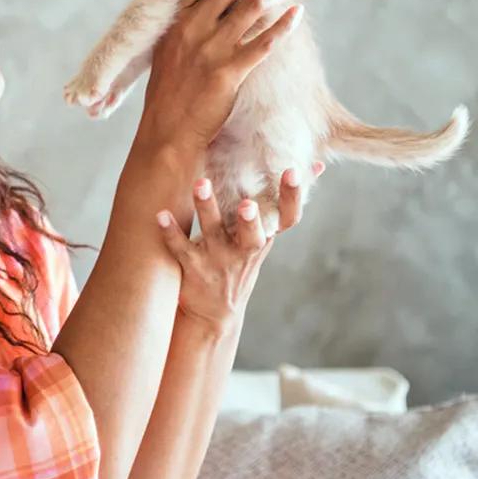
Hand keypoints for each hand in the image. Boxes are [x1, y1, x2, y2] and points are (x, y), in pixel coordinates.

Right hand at [135, 0, 303, 154]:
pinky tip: (297, 15)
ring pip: (253, 4)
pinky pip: (266, 41)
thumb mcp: (168, 52)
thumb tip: (213, 2)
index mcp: (176, 21)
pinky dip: (286, 24)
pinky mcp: (230, 73)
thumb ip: (187, 25)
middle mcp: (193, 29)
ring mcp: (212, 50)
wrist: (167, 133)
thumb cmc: (168, 95)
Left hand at [154, 161, 324, 332]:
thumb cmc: (241, 261)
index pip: (288, 219)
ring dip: (207, 208)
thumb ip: (283, 203)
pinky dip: (171, 232)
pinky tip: (160, 214)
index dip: (293, 197)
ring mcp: (219, 261)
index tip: (293, 171)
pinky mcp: (194, 268)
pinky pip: (181, 248)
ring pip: (214, 234)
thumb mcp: (266, 236)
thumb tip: (317, 165)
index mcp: (265, 238)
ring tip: (200, 184)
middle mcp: (244, 250)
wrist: (215, 313)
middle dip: (251, 219)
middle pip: (253, 235)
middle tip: (248, 203)